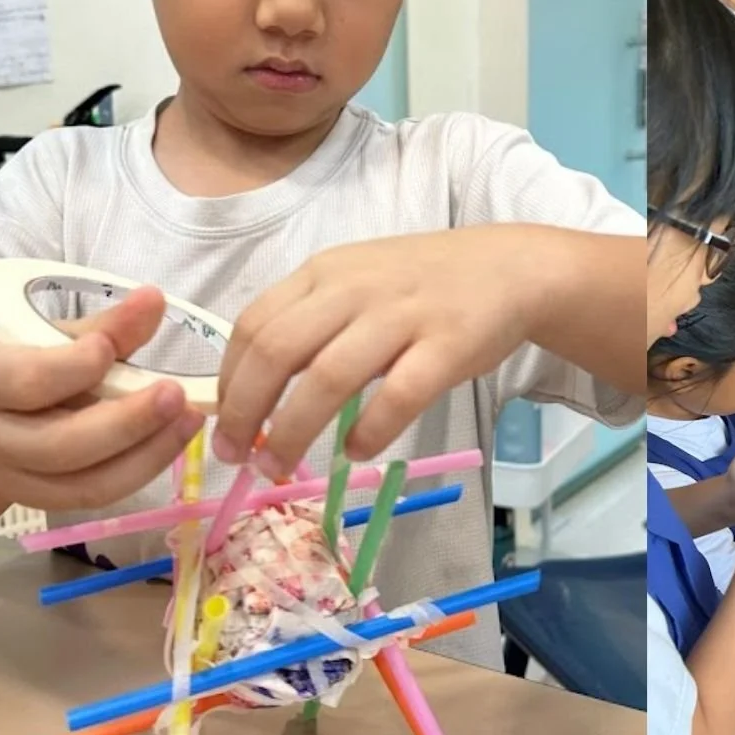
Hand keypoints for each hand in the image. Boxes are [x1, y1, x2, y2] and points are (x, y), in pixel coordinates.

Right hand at [0, 288, 203, 510]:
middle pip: (59, 447)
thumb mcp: (48, 339)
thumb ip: (102, 327)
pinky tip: (169, 440)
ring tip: (189, 419)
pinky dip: (137, 470)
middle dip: (127, 422)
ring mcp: (12, 478)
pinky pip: (93, 495)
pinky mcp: (37, 499)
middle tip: (176, 395)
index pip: (25, 383)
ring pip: (83, 485)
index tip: (107, 347)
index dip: (71, 368)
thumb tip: (153, 300)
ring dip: (147, 455)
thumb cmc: (18, 363)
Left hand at [215, 226, 554, 475]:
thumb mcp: (357, 280)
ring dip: (293, 431)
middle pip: (278, 352)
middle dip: (245, 412)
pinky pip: (397, 397)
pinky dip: (370, 431)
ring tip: (280, 464)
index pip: (254, 325)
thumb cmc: (426, 284)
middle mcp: (355, 290)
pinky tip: (357, 451)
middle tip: (237, 456)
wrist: (512, 269)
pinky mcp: (448, 347)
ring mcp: (402, 316)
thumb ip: (313, 319)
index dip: (228, 381)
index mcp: (324, 273)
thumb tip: (258, 387)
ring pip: (328, 378)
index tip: (222, 424)